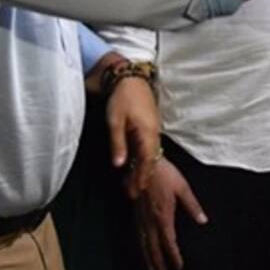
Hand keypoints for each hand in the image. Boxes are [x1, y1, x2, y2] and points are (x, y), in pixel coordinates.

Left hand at [105, 76, 161, 198]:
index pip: (146, 162)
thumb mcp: (115, 121)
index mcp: (147, 133)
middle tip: (133, 193)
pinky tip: (135, 163)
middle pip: (150, 161)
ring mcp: (153, 128)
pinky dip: (142, 158)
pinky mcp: (149, 125)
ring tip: (133, 183)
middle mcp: (154, 133)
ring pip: (150, 154)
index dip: (140, 178)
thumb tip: (119, 165)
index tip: (135, 192)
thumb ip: (118, 144)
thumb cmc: (121, 97)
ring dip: (142, 169)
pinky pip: (149, 146)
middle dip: (142, 177)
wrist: (129, 77)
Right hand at [135, 157, 206, 269]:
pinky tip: (142, 247)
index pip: (169, 241)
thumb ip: (192, 205)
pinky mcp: (135, 210)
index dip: (174, 255)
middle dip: (159, 261)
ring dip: (148, 256)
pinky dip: (140, 243)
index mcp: (164, 215)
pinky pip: (138, 232)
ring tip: (151, 268)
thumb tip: (203, 220)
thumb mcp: (183, 187)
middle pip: (154, 245)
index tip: (178, 266)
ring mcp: (141, 215)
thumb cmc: (166, 173)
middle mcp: (151, 219)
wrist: (143, 161)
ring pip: (144, 241)